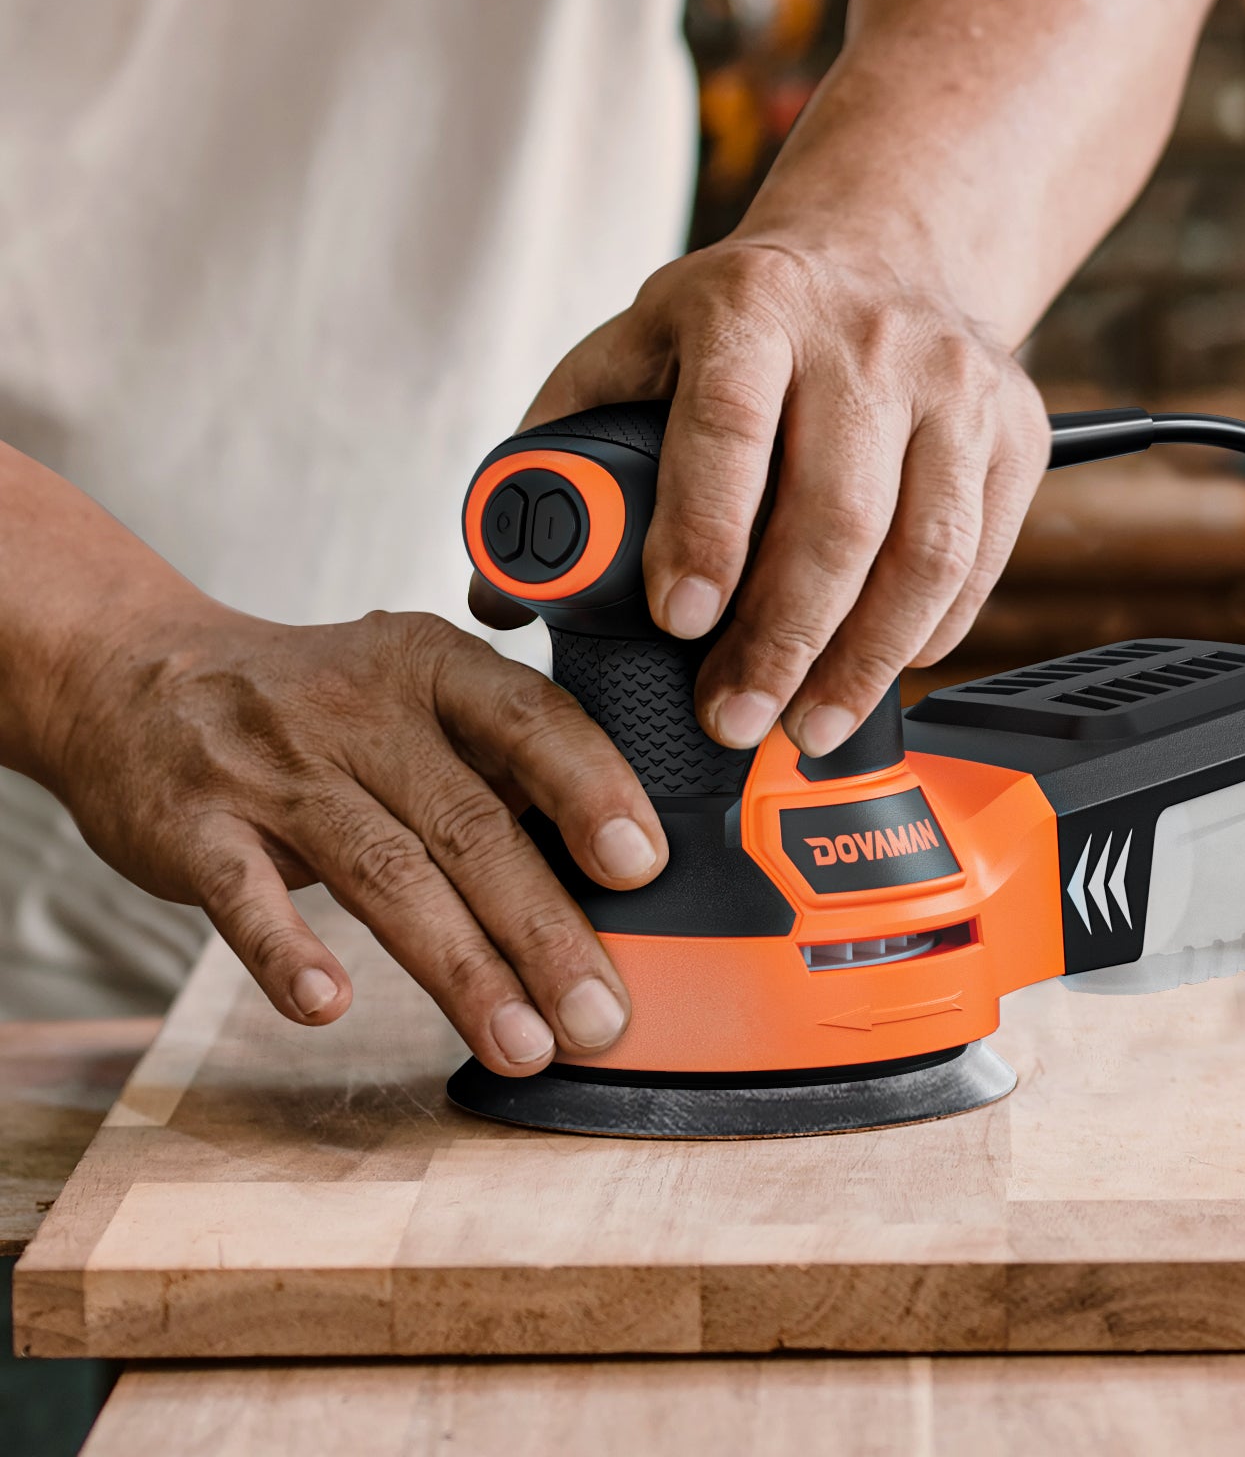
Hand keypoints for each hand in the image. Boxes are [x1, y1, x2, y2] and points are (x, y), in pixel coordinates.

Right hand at [38, 597, 666, 1075]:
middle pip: (468, 823)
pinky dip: (285, 951)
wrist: (136, 673)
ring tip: (523, 1043)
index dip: (591, 789)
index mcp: (431, 666)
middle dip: (543, 928)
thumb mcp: (413, 692)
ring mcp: (271, 768)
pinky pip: (242, 896)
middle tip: (601, 1013)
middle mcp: (359, 708)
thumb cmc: (315, 703)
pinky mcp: (192, 827)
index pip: (528, 719)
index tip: (644, 866)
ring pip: (381, 873)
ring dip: (459, 968)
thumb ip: (500, 762)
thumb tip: (619, 864)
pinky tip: (327, 1005)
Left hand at [477, 236, 1049, 757]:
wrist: (888, 250)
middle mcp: (867, 337)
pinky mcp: (1016, 431)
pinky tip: (876, 669)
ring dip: (864, 661)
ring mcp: (955, 384)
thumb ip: (562, 456)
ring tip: (807, 726)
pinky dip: (929, 634)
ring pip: (926, 552)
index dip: (705, 534)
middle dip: (783, 640)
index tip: (679, 623)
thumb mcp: (638, 349)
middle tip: (737, 717)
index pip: (728, 425)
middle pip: (839, 515)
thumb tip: (504, 594)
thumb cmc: (747, 323)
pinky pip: (981, 560)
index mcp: (751, 306)